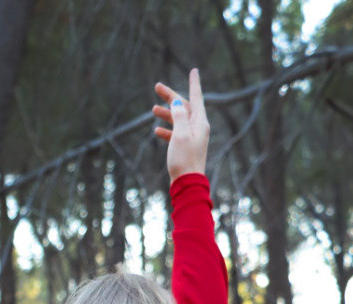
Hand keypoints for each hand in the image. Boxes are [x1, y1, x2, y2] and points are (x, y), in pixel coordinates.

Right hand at [152, 67, 208, 182]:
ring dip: (166, 113)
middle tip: (157, 87)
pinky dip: (167, 130)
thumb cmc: (184, 159)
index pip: (196, 97)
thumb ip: (179, 115)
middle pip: (184, 106)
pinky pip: (176, 133)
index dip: (194, 83)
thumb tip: (178, 102)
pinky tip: (157, 131)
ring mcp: (192, 138)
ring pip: (179, 119)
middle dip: (171, 97)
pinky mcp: (185, 148)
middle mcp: (198, 128)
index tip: (194, 70)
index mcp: (200, 122)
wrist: (187, 184)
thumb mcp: (180, 134)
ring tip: (153, 110)